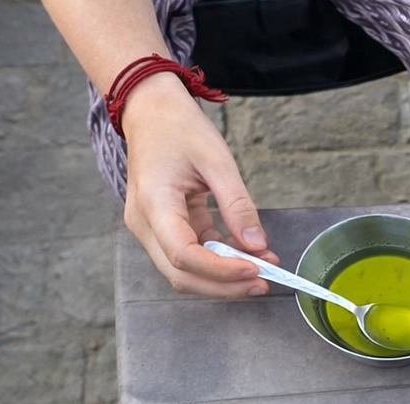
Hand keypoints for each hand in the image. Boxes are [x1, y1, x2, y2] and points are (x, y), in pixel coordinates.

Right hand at [120, 73, 277, 296]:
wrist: (150, 111)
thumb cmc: (179, 128)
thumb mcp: (217, 161)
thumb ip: (238, 205)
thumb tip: (258, 244)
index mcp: (153, 204)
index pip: (184, 255)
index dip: (222, 270)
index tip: (257, 269)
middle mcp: (144, 223)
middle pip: (181, 275)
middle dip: (224, 285)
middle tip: (265, 283)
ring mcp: (151, 229)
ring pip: (185, 271)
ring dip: (223, 278)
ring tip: (263, 268)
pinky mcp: (164, 228)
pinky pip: (191, 256)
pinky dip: (219, 261)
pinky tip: (248, 256)